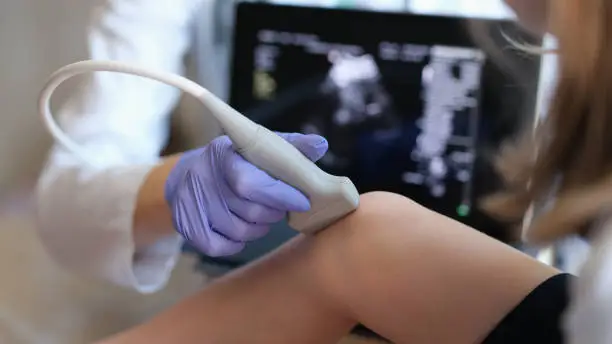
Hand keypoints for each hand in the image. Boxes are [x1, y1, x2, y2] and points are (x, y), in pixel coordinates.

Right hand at [165, 133, 327, 255]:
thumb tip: (321, 143)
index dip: (279, 195)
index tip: (303, 201)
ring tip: (261, 217)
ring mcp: (191, 203)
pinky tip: (241, 232)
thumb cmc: (236, 161)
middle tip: (279, 210)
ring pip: (238, 231)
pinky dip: (235, 244)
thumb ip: (291, 145)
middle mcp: (203, 177)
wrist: (190, 176)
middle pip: (248, 210)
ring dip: (257, 229)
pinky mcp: (185, 225)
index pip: (249, 182)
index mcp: (223, 154)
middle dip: (272, 214)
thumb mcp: (259, 148)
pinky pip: (218, 246)